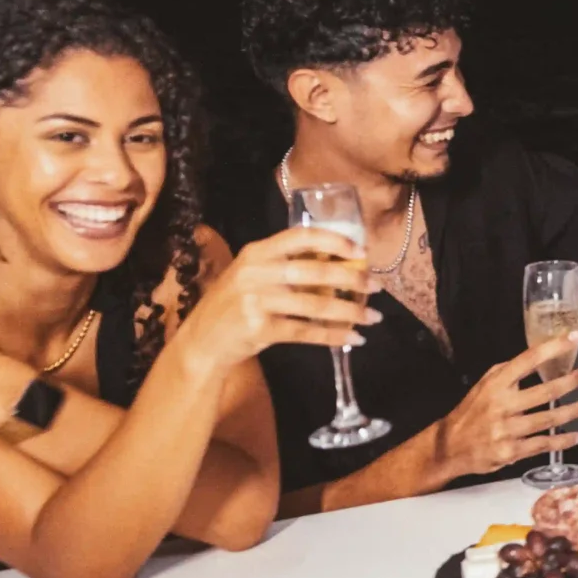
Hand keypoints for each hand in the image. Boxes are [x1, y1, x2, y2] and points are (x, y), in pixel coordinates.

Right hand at [174, 227, 379, 371]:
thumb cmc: (234, 304)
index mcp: (256, 252)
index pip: (301, 236)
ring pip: (315, 304)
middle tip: (376, 286)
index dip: (335, 242)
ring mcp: (256, 301)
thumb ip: (285, 266)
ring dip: (350, 312)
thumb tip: (339, 264)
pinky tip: (353, 338)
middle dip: (352, 279)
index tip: (361, 251)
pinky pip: (306, 331)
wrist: (201, 340)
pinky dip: (334, 335)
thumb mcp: (252, 274)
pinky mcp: (259, 328)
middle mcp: (256, 272)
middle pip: (314, 271)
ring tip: (373, 317)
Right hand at [430, 333, 577, 482]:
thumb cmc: (472, 412)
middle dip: (570, 382)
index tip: (574, 338)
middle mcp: (502, 405)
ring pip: (548, 419)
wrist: (450, 446)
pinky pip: (543, 444)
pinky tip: (577, 435)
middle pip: (545, 391)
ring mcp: (507, 430)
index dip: (553, 347)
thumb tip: (539, 357)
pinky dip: (563, 441)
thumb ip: (509, 372)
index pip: (529, 360)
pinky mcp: (511, 451)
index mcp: (497, 384)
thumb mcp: (484, 384)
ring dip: (572, 412)